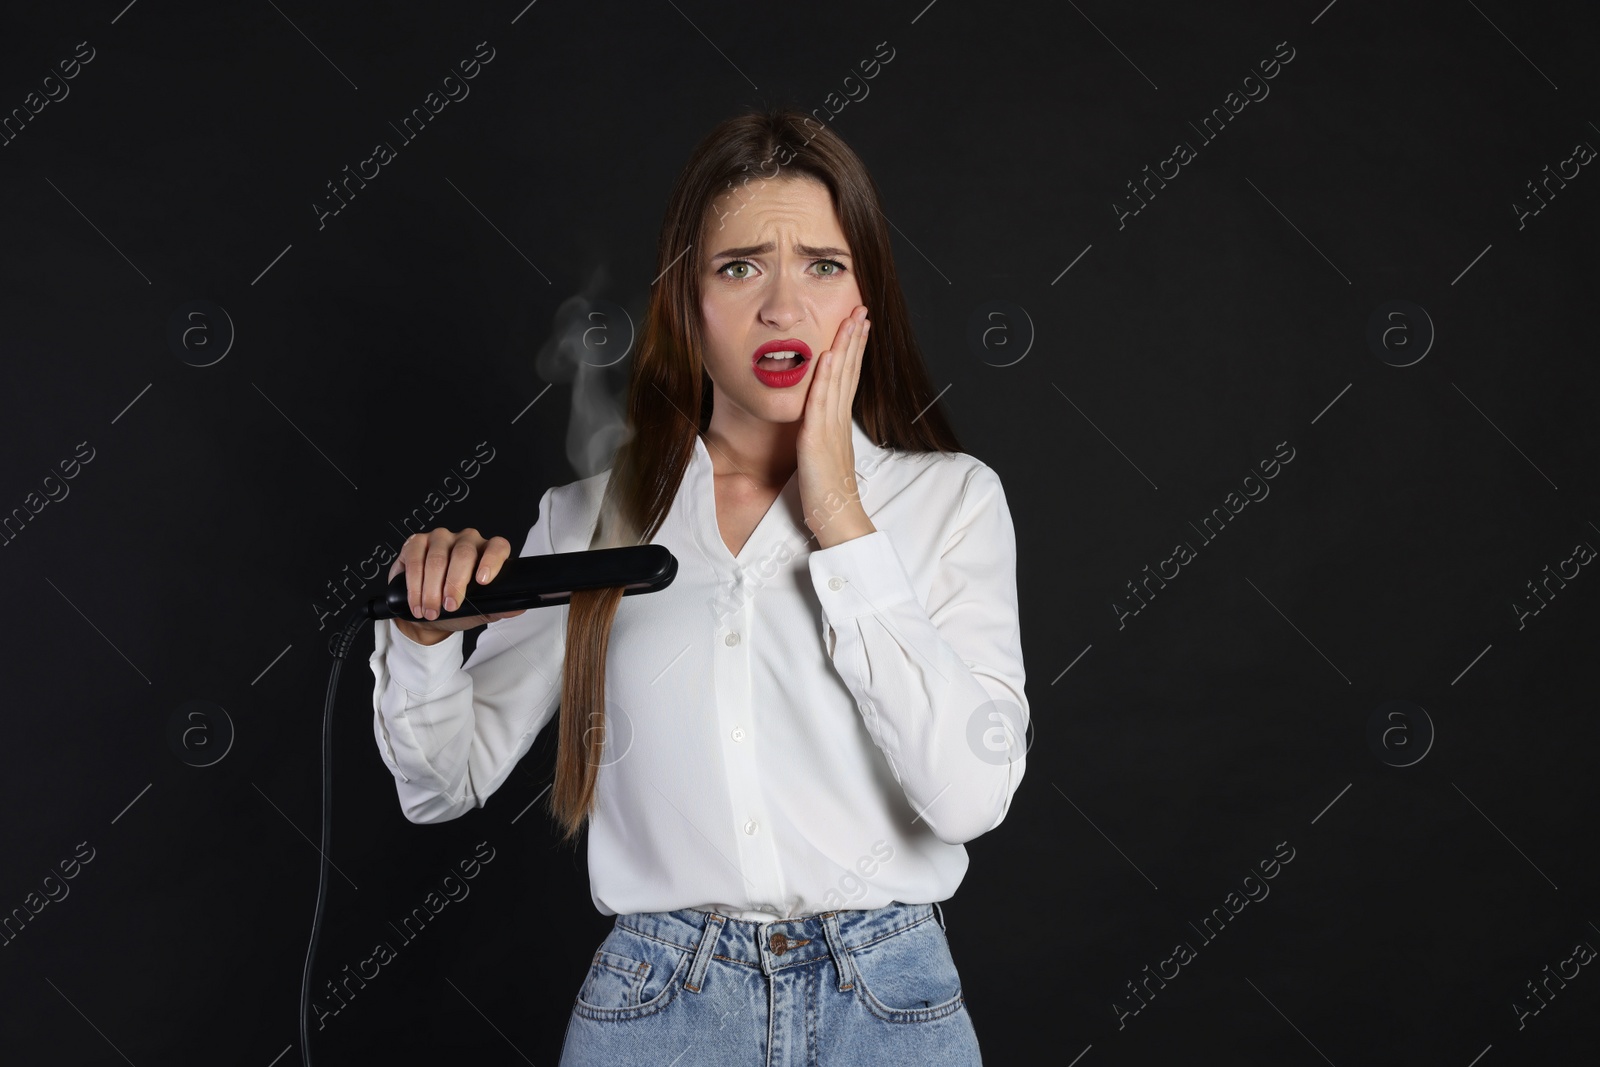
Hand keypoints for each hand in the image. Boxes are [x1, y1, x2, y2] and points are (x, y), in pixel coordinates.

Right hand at [386, 528, 526, 645]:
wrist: (429, 613)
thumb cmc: (459, 607)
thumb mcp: (482, 610)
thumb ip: (500, 607)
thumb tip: (518, 607)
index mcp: (488, 551)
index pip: (497, 547)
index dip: (491, 561)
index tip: (482, 581)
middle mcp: (467, 540)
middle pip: (464, 553)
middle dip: (455, 583)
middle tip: (450, 606)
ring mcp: (442, 538)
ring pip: (437, 559)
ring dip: (431, 589)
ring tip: (431, 610)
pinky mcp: (417, 542)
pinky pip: (415, 559)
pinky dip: (415, 584)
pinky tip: (417, 601)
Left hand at [797, 305, 875, 547]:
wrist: (838, 520)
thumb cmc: (830, 496)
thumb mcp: (825, 457)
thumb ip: (824, 436)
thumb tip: (819, 424)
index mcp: (840, 424)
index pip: (849, 377)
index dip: (854, 349)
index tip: (859, 325)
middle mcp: (839, 421)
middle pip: (849, 371)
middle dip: (855, 338)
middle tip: (862, 308)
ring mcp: (830, 428)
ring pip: (839, 379)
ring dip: (845, 347)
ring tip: (852, 319)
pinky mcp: (818, 440)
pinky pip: (822, 403)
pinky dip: (826, 377)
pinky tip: (829, 355)